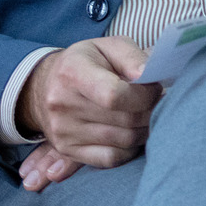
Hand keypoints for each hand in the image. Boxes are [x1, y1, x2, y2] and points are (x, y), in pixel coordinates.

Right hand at [15, 37, 160, 190]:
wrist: (47, 86)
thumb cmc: (87, 62)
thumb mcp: (108, 46)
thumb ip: (132, 56)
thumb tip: (149, 75)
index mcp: (73, 72)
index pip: (113, 95)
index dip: (144, 95)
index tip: (154, 87)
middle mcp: (63, 104)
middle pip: (124, 119)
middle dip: (151, 110)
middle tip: (158, 100)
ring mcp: (63, 131)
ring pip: (123, 140)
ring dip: (144, 129)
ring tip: (147, 113)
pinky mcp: (67, 150)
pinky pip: (111, 159)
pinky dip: (129, 149)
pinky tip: (132, 132)